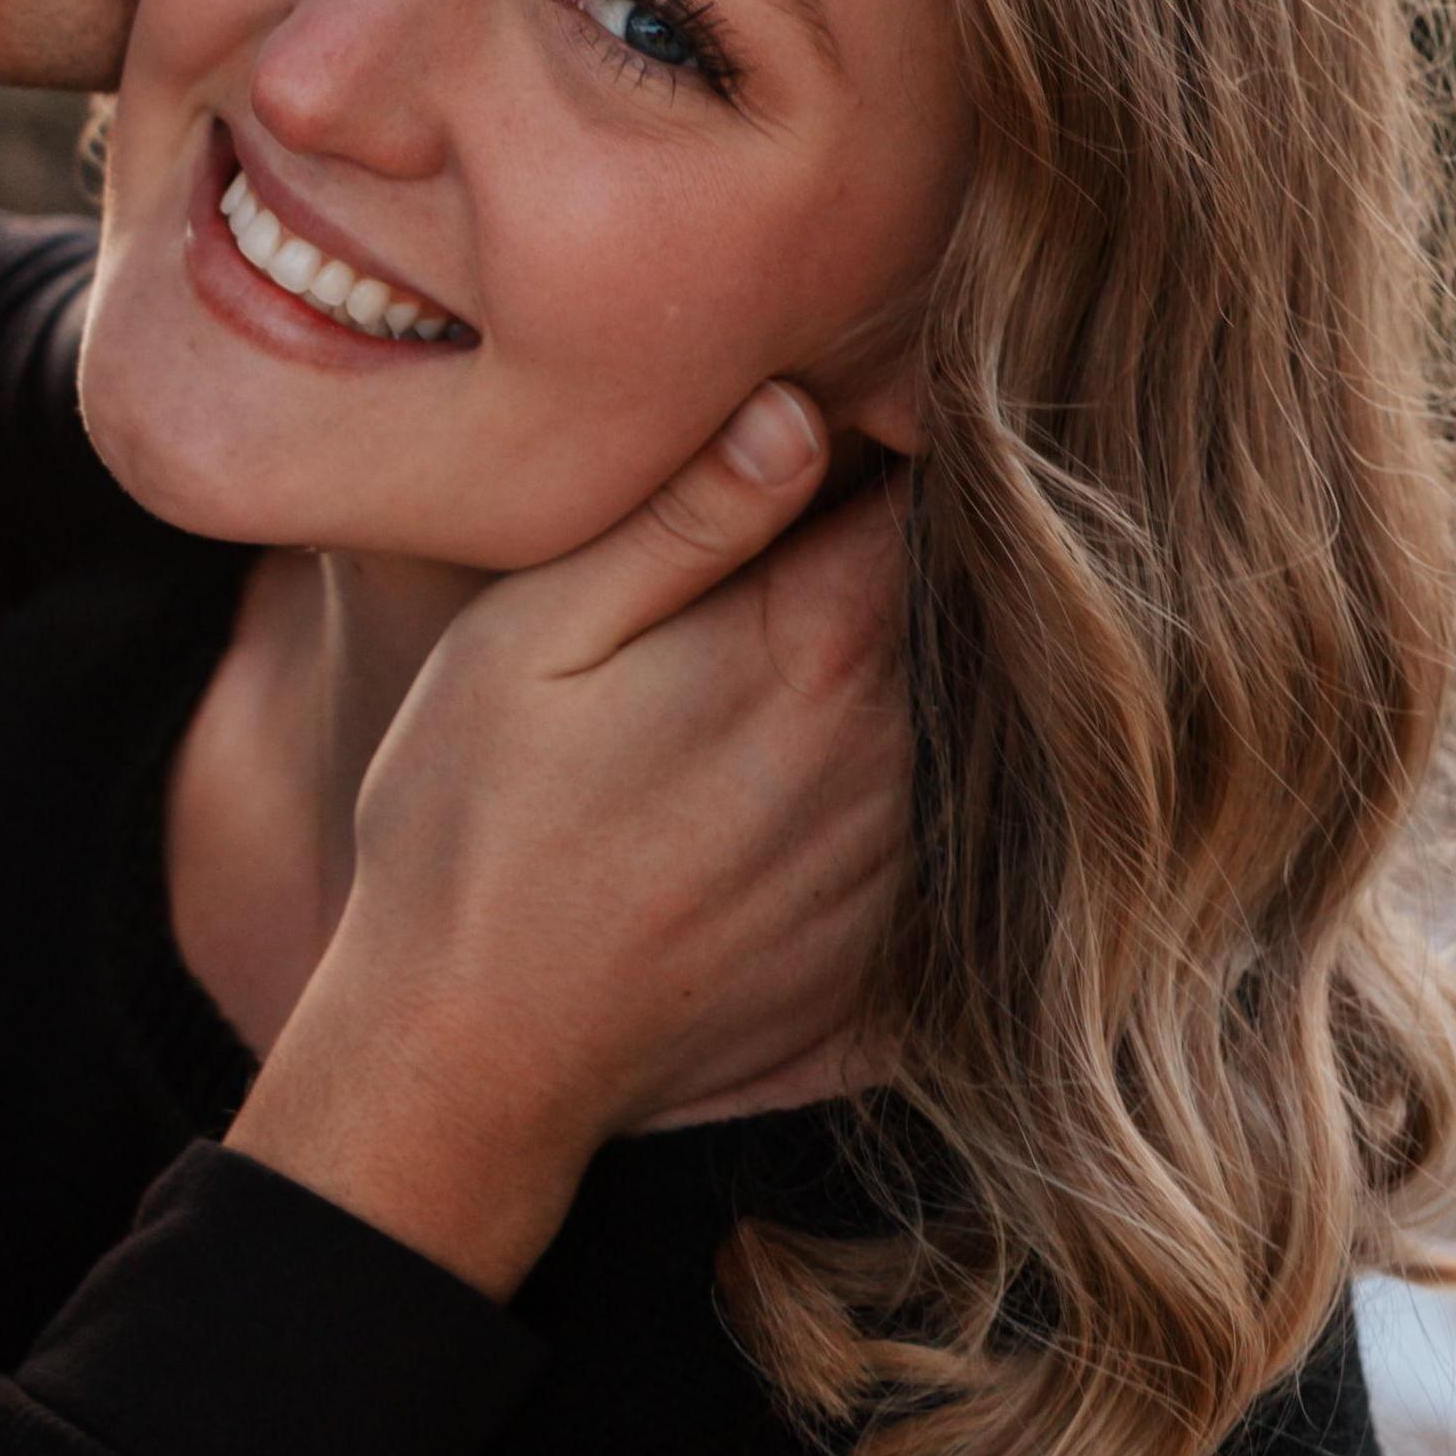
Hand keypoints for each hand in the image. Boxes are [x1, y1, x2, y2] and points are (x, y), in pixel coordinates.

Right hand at [229, 380, 907, 1296]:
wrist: (473, 1055)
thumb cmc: (472, 825)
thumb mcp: (532, 638)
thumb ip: (678, 521)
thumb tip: (798, 408)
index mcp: (811, 650)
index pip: (933, 496)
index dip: (911, 432)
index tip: (870, 401)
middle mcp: (891, 752)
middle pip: (979, 601)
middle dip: (943, 536)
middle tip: (872, 493)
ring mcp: (904, 859)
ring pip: (984, 711)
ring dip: (944, 652)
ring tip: (838, 625)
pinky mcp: (895, 944)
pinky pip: (962, 825)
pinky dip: (936, 772)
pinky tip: (837, 762)